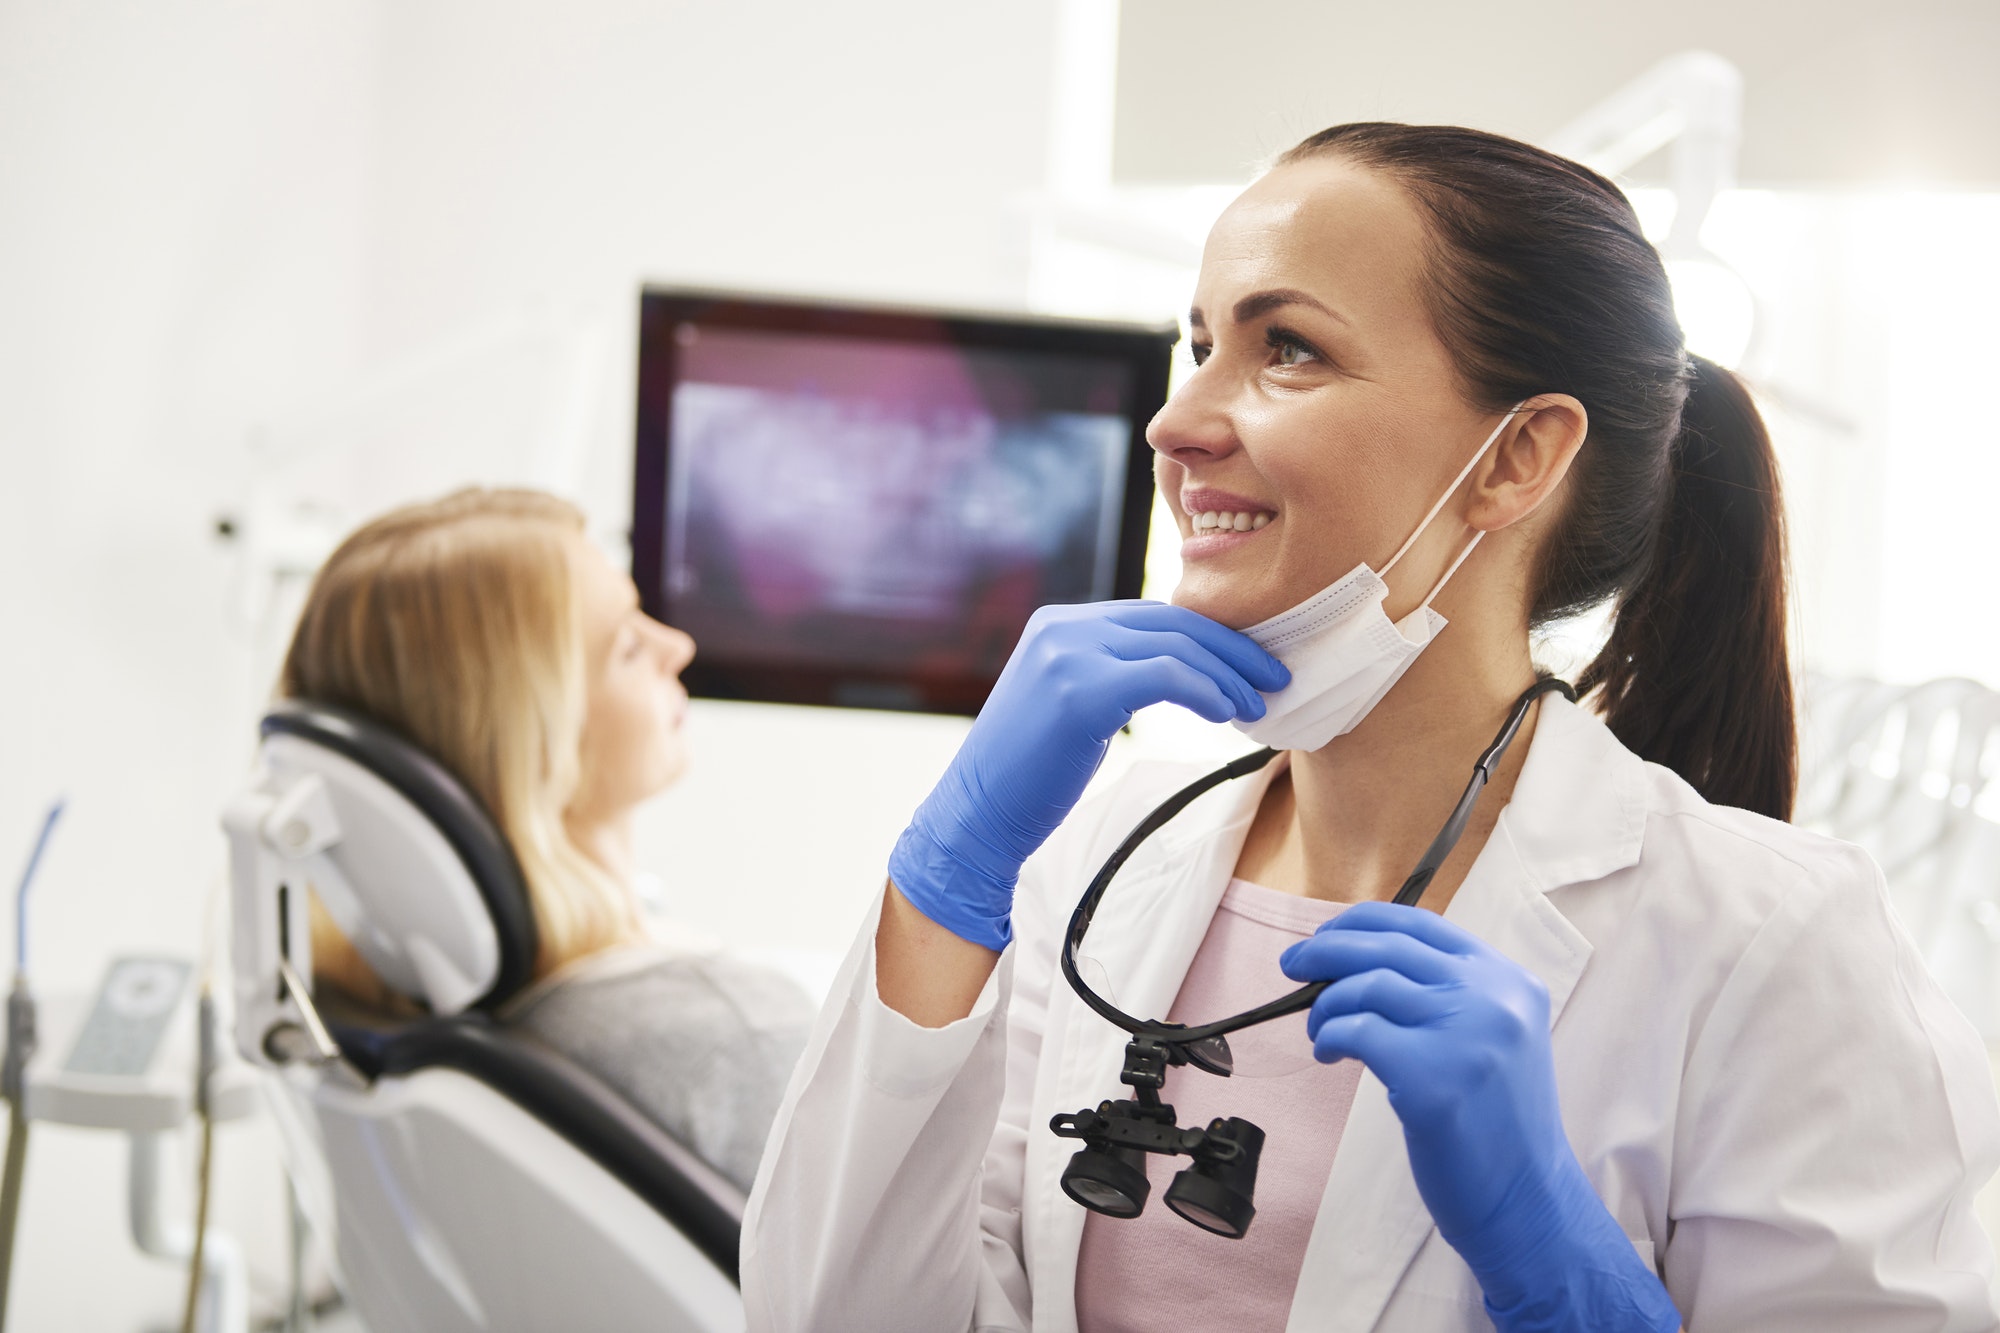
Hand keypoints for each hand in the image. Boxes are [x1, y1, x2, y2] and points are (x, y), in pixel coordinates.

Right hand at [888, 601, 1286, 952]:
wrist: (977, 814)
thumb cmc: (1029, 774)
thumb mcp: (1069, 705)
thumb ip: (1110, 673)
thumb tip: (1179, 671)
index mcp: (1060, 624)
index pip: (1155, 615)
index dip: (1212, 636)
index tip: (1252, 665)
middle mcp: (1062, 627)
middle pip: (1172, 621)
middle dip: (1233, 649)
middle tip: (1274, 679)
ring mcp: (1067, 653)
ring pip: (1176, 645)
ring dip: (1228, 676)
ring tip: (1260, 706)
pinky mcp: (1079, 689)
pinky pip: (1165, 675)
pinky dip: (1205, 690)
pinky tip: (1227, 713)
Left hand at [1280, 904, 1678, 1332]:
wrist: (1528, 1200)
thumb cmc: (1497, 1123)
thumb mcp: (1494, 1037)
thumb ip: (1449, 994)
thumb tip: (1356, 962)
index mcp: (1509, 981)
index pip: (1422, 923)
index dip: (1362, 921)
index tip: (1326, 933)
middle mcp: (1493, 998)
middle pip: (1387, 947)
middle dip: (1326, 949)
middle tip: (1291, 964)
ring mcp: (1464, 1035)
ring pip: (1366, 986)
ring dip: (1326, 1005)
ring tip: (1319, 1031)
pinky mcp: (1432, 1078)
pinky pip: (1357, 1031)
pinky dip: (1330, 1036)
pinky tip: (1328, 1054)